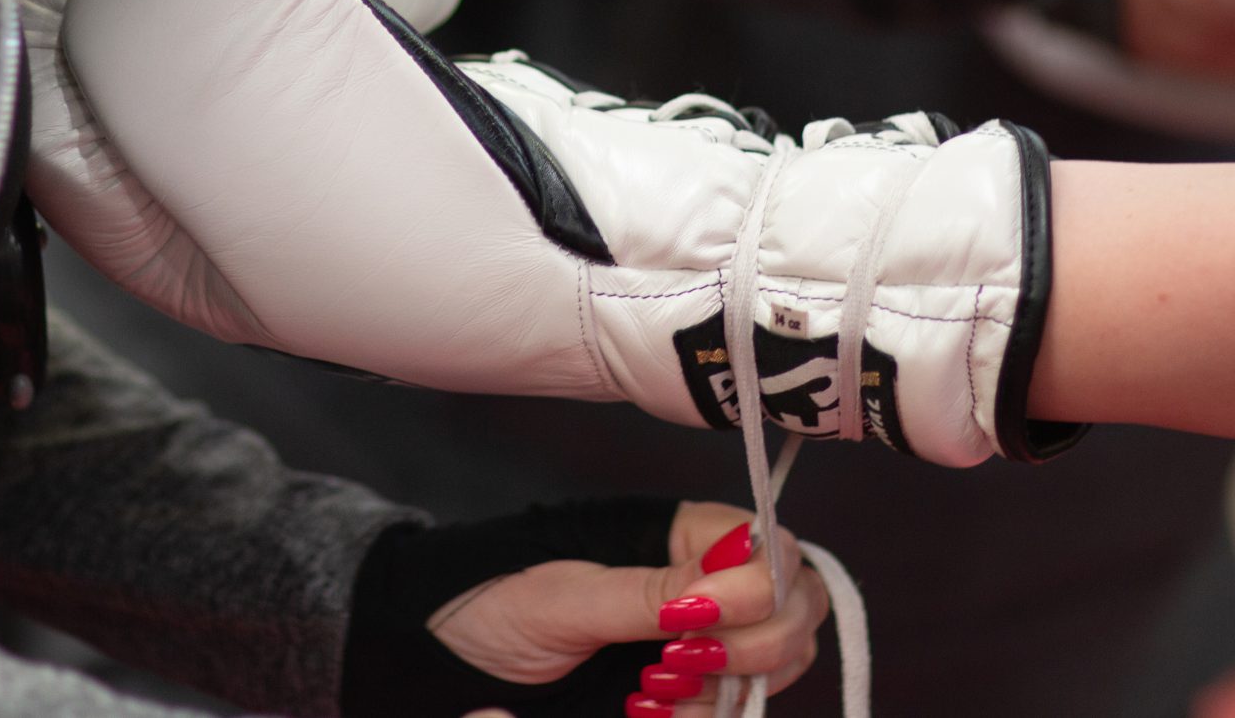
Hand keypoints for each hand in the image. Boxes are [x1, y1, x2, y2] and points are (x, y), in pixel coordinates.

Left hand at [342, 499, 828, 717]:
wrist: (440, 656)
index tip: (700, 621)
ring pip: (778, 662)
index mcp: (676, 535)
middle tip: (683, 661)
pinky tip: (654, 712)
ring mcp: (701, 640)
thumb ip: (648, 590)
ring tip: (654, 692)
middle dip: (760, 643)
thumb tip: (737, 581)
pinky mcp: (687, 691)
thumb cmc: (492, 601)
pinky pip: (736, 706)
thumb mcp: (562, 595)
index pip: (769, 545)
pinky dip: (712, 716)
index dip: (762, 584)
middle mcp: (703, 583)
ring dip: (732, 689)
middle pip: (795, 605)